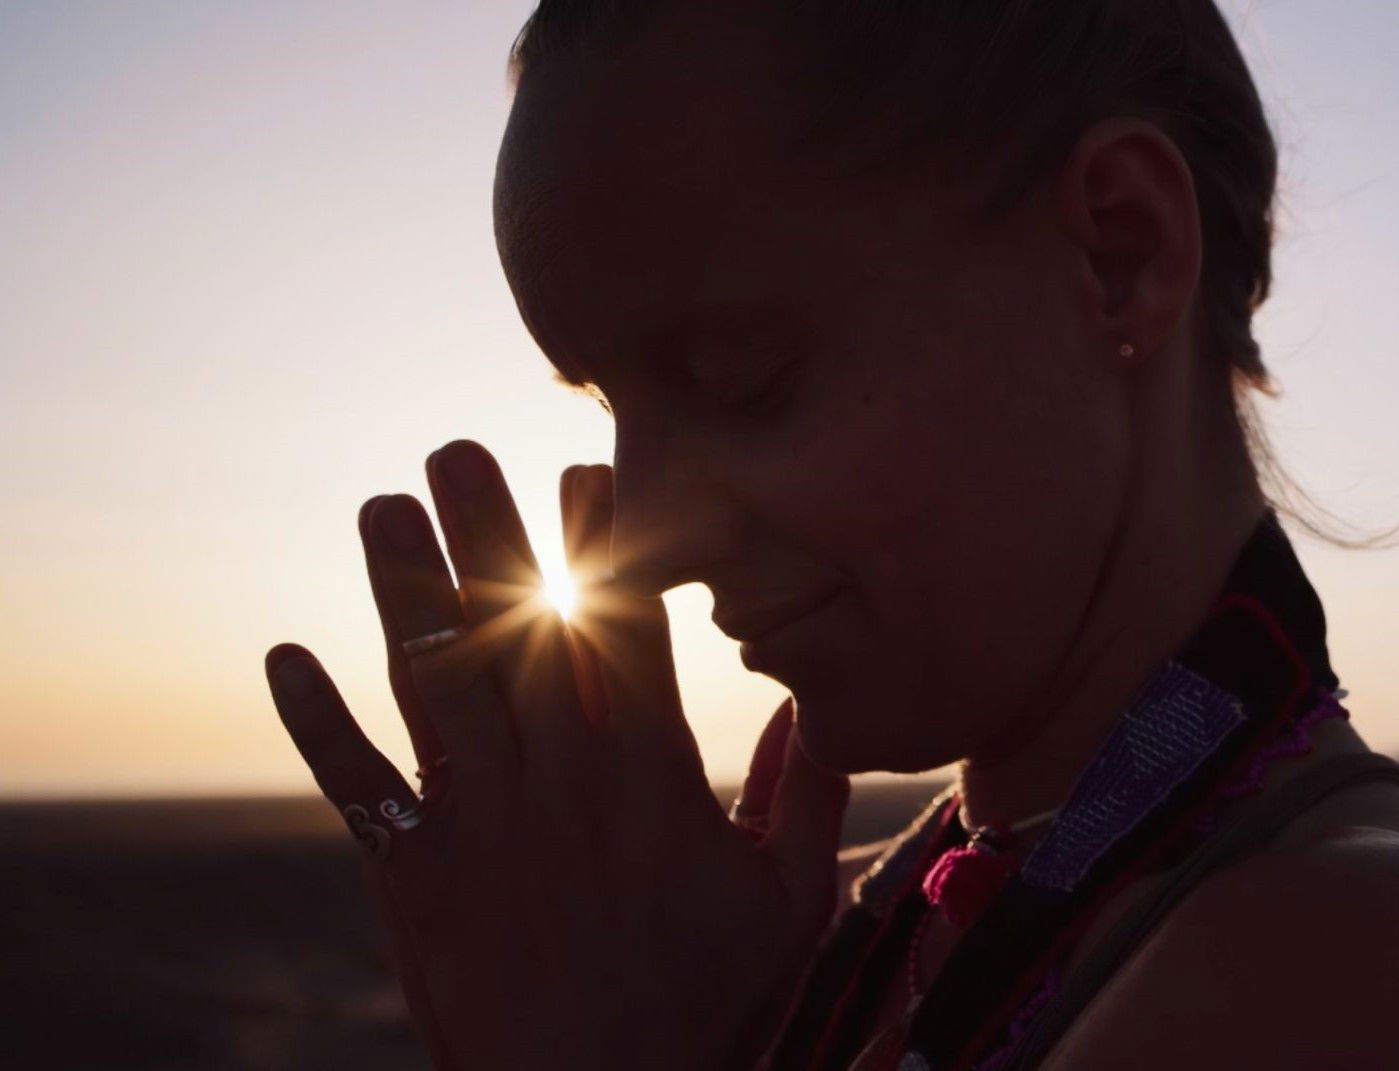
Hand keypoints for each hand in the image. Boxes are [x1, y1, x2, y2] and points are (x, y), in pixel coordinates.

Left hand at [264, 440, 849, 1069]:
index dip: (603, 546)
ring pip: (432, 681)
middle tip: (454, 451)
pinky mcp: (415, 870)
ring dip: (400, 589)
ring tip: (380, 506)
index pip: (624, 629)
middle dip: (486, 533)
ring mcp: (478, 821)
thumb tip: (821, 705)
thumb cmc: (706, 1006)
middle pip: (515, 630)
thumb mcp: (787, 899)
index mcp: (647, 775)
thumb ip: (810, 793)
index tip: (584, 473)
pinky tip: (284, 656)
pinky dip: (316, 721)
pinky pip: (357, 783)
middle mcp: (555, 777)